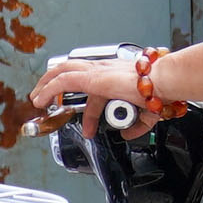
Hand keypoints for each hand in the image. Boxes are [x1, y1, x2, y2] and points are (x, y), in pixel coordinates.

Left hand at [25, 47, 153, 121]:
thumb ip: (136, 125)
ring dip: (46, 84)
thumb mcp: (147, 113)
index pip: (94, 88)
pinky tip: (42, 100)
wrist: (166, 82)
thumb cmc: (162, 91)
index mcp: (116, 75)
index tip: (86, 127)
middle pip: (71, 69)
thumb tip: (126, 133)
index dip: (88, 111)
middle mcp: (104, 70)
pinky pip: (63, 81)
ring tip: (37, 98)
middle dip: (54, 82)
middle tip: (44, 97)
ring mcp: (98, 72)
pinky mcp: (93, 79)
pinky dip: (49, 89)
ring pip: (62, 71)